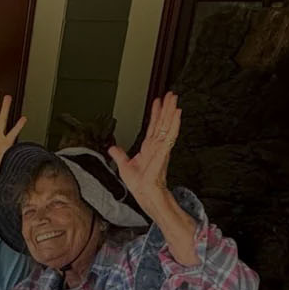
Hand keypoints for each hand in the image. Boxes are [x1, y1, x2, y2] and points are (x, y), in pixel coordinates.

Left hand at [109, 92, 180, 207]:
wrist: (146, 195)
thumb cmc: (140, 184)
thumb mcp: (125, 166)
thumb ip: (119, 155)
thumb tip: (112, 147)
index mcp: (149, 147)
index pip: (153, 126)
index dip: (155, 113)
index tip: (157, 101)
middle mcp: (157, 146)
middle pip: (162, 122)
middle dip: (166, 108)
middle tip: (170, 94)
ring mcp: (161, 148)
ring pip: (167, 125)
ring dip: (171, 111)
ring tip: (174, 99)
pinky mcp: (163, 152)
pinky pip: (170, 135)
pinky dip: (174, 124)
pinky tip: (177, 114)